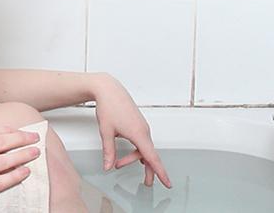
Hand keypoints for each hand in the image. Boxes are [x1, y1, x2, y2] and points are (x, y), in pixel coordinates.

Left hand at [93, 74, 171, 188]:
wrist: (109, 89)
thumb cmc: (109, 107)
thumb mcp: (106, 132)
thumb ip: (109, 151)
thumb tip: (108, 166)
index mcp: (138, 133)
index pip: (152, 158)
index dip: (160, 172)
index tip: (168, 183)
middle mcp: (144, 131)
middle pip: (148, 155)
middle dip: (148, 170)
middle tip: (147, 183)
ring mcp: (142, 127)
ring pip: (144, 148)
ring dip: (134, 158)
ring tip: (118, 163)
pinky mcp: (139, 124)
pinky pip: (142, 141)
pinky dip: (136, 150)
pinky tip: (132, 154)